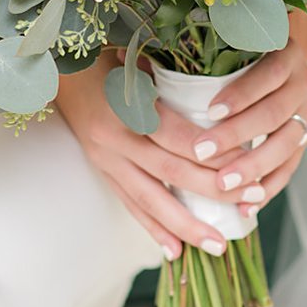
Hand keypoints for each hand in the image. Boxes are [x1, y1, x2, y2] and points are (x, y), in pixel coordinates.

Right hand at [56, 50, 271, 260]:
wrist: (55, 71)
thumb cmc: (106, 56)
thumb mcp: (137, 55)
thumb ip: (172, 74)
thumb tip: (222, 89)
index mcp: (128, 105)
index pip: (178, 136)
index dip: (213, 153)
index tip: (249, 164)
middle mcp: (116, 138)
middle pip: (171, 172)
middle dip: (213, 191)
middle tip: (251, 203)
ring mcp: (106, 160)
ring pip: (150, 199)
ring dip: (186, 225)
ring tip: (218, 246)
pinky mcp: (103, 172)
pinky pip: (131, 205)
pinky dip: (154, 229)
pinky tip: (176, 251)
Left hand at [173, 38, 306, 221]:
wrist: (272, 60)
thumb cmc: (229, 52)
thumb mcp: (216, 45)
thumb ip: (185, 51)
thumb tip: (131, 57)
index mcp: (284, 51)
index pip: (267, 73)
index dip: (241, 94)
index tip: (210, 112)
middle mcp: (302, 80)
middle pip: (276, 112)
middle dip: (239, 135)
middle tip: (203, 153)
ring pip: (288, 144)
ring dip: (254, 167)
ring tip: (223, 184)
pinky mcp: (305, 138)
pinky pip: (291, 167)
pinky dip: (268, 187)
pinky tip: (246, 205)